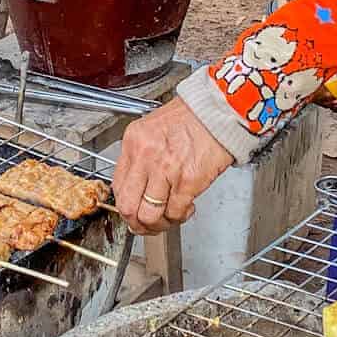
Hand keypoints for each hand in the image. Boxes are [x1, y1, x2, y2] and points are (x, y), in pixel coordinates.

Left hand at [112, 97, 235, 234]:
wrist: (219, 110)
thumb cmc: (193, 117)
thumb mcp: (154, 128)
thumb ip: (142, 155)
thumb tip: (138, 184)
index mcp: (134, 142)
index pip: (117, 185)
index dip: (126, 204)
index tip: (134, 210)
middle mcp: (146, 156)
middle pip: (128, 206)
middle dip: (137, 223)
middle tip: (146, 225)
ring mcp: (165, 170)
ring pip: (149, 215)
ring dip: (159, 224)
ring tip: (168, 218)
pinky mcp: (187, 181)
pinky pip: (175, 212)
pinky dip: (180, 216)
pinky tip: (186, 208)